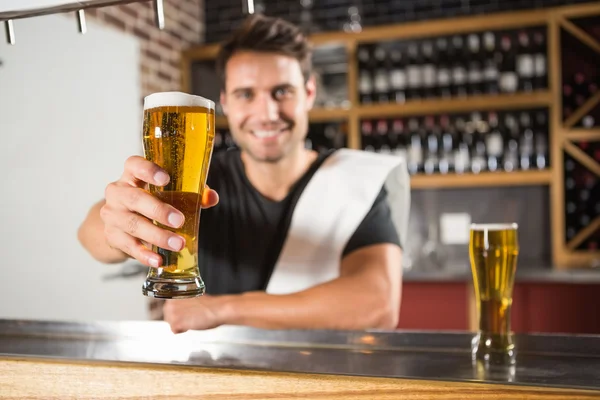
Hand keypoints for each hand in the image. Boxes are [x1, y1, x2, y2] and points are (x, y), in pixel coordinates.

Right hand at [100, 155, 218, 267]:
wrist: (118, 224)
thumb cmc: (148, 201)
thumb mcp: (166, 193)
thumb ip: (191, 192)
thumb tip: (211, 197)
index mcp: (132, 176)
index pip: (134, 165)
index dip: (148, 170)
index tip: (165, 179)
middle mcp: (118, 192)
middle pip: (134, 198)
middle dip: (158, 210)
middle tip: (179, 220)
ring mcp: (112, 215)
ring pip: (133, 224)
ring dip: (157, 235)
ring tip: (178, 243)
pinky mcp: (113, 236)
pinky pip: (129, 247)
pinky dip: (145, 255)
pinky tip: (159, 260)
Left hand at [163, 295, 226, 332]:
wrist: (217, 309)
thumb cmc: (210, 304)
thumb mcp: (193, 298)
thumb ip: (183, 301)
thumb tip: (182, 307)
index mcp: (175, 294)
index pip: (169, 308)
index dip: (178, 312)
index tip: (186, 313)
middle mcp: (171, 302)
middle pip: (168, 316)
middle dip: (178, 319)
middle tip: (190, 317)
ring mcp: (172, 313)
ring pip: (171, 324)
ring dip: (180, 325)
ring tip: (192, 320)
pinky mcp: (176, 323)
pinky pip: (175, 330)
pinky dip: (183, 330)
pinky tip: (191, 324)